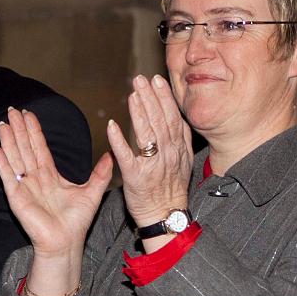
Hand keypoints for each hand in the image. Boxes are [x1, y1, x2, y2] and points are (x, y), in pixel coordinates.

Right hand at [0, 107, 112, 257]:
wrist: (66, 243)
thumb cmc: (76, 222)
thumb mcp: (93, 192)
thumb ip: (101, 173)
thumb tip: (110, 154)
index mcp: (50, 176)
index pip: (40, 148)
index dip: (34, 131)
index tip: (29, 114)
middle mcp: (35, 179)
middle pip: (25, 148)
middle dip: (20, 129)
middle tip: (13, 110)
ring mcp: (24, 187)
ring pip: (15, 158)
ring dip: (9, 140)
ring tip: (3, 123)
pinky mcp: (17, 198)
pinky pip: (8, 176)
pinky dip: (2, 163)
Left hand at [108, 75, 193, 232]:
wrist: (166, 216)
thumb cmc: (172, 189)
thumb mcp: (184, 162)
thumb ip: (181, 140)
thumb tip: (178, 119)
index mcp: (178, 149)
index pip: (172, 118)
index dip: (165, 98)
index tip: (157, 81)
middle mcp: (168, 154)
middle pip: (159, 120)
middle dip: (150, 97)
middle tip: (141, 79)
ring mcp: (152, 165)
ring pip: (147, 133)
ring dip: (139, 112)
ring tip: (132, 94)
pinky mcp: (135, 177)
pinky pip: (127, 155)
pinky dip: (119, 140)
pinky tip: (112, 126)